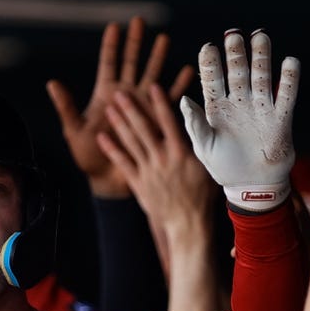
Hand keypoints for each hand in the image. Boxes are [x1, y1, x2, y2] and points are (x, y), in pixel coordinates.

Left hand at [47, 16, 193, 197]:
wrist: (107, 181)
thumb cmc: (87, 157)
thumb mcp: (74, 131)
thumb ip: (66, 107)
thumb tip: (51, 83)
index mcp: (105, 95)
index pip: (108, 64)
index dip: (111, 46)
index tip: (115, 26)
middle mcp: (124, 96)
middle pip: (131, 63)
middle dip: (136, 43)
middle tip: (140, 21)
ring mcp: (141, 107)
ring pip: (151, 75)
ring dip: (158, 58)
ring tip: (164, 38)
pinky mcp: (154, 121)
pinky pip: (168, 101)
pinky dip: (176, 86)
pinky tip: (184, 71)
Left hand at [97, 85, 215, 236]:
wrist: (188, 224)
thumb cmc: (201, 195)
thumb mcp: (207, 166)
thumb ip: (198, 144)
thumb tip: (196, 121)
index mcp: (181, 152)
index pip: (169, 121)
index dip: (160, 103)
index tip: (152, 87)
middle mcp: (162, 158)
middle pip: (144, 128)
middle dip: (131, 108)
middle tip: (120, 92)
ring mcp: (149, 170)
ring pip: (131, 142)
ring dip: (119, 123)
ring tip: (110, 108)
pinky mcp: (139, 183)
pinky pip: (123, 163)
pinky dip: (112, 149)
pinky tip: (102, 137)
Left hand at [180, 29, 298, 211]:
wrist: (252, 188)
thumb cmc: (223, 168)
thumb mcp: (204, 147)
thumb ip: (195, 124)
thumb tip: (183, 100)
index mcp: (217, 109)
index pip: (212, 80)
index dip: (210, 64)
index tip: (208, 47)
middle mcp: (239, 103)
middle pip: (237, 72)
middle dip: (236, 53)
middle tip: (234, 34)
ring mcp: (260, 109)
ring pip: (261, 77)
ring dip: (261, 58)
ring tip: (261, 36)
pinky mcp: (280, 119)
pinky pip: (286, 96)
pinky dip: (289, 80)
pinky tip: (290, 62)